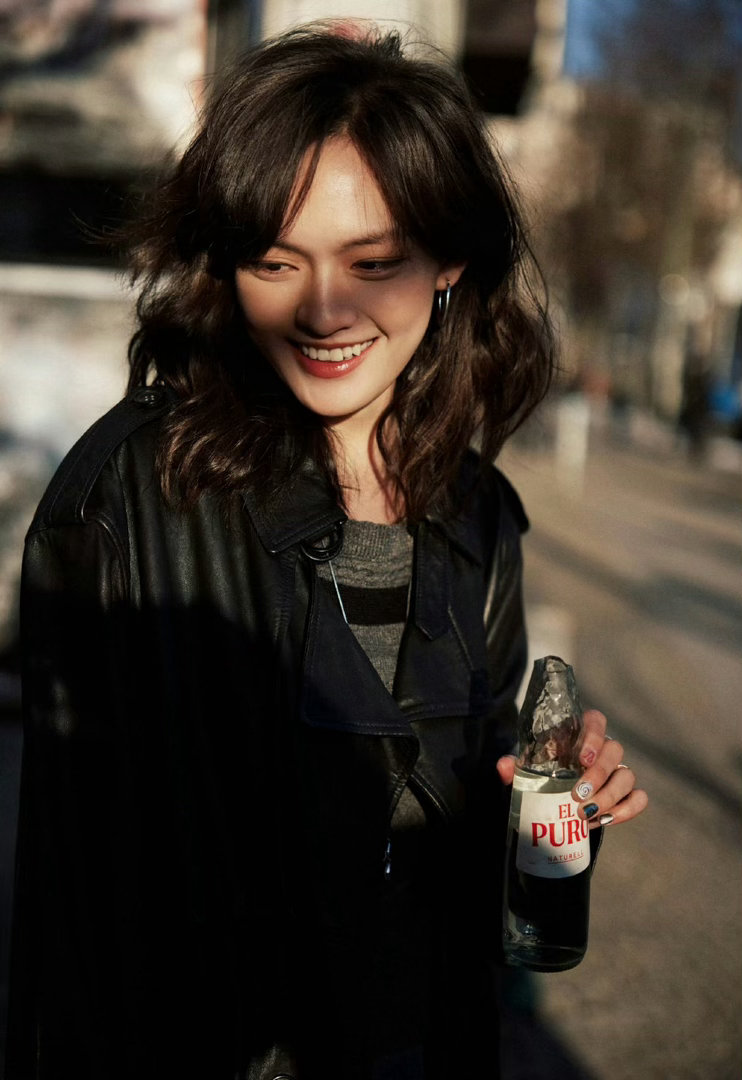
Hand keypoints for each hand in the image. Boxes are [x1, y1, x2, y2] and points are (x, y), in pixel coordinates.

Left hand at [496, 709, 648, 827]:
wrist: (556, 806)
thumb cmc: (543, 779)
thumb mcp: (527, 773)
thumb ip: (516, 768)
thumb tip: (504, 766)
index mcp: (580, 736)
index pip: (596, 721)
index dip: (594, 736)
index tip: (583, 758)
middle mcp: (603, 750)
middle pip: (615, 750)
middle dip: (599, 774)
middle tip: (578, 795)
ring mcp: (618, 772)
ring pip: (628, 776)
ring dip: (609, 796)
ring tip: (585, 814)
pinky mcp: (627, 795)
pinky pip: (639, 798)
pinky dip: (626, 810)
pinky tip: (604, 820)